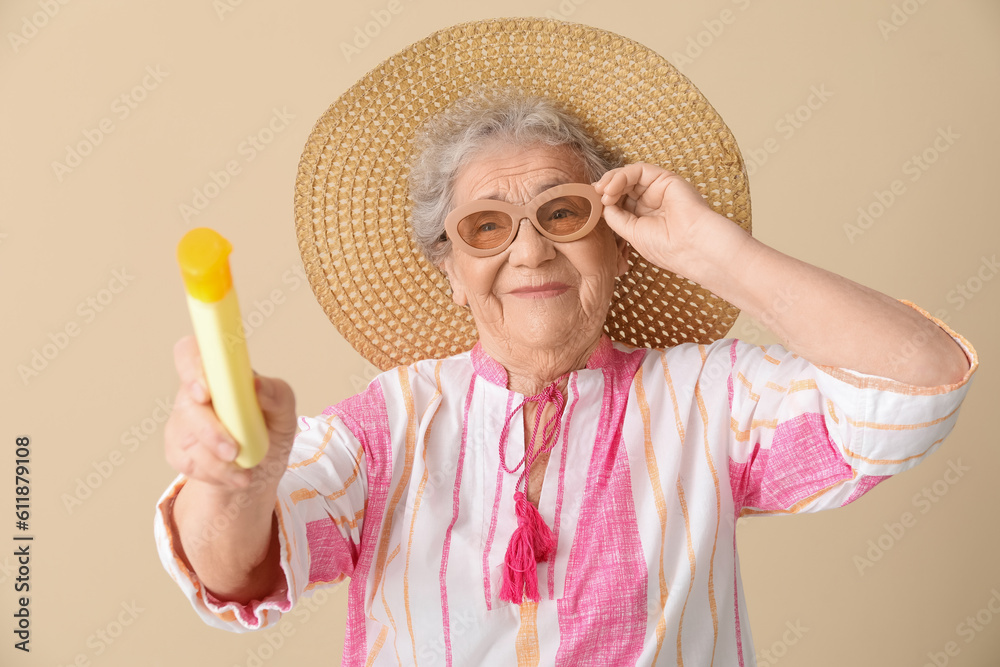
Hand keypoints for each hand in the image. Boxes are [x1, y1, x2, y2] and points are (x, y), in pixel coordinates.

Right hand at [164, 335, 296, 494]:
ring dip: (218, 461)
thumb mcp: (285, 415)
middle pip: (187, 403)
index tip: (205, 393)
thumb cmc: (270, 434)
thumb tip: (256, 384)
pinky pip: (188, 463)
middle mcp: (197, 393)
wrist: (259, 474)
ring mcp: (183, 421)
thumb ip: (277, 394)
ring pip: (188, 438)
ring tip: (246, 470)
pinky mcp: (177, 450)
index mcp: (222, 375)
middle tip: (234, 451)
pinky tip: (234, 476)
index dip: (192, 368)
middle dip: (211, 431)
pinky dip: (216, 474)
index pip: (191, 353)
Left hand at [592, 163, 723, 273]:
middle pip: (622, 187)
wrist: (692, 247)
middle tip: (593, 196)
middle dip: (604, 189)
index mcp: (645, 218)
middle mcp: (652, 202)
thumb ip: (616, 217)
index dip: (604, 202)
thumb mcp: (632, 233)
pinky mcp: (665, 178)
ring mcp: (659, 189)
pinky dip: (622, 176)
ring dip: (611, 181)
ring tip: (602, 193)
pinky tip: (612, 188)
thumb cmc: (666, 247)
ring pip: (629, 176)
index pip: (619, 203)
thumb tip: (602, 205)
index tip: (589, 206)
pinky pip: (639, 170)